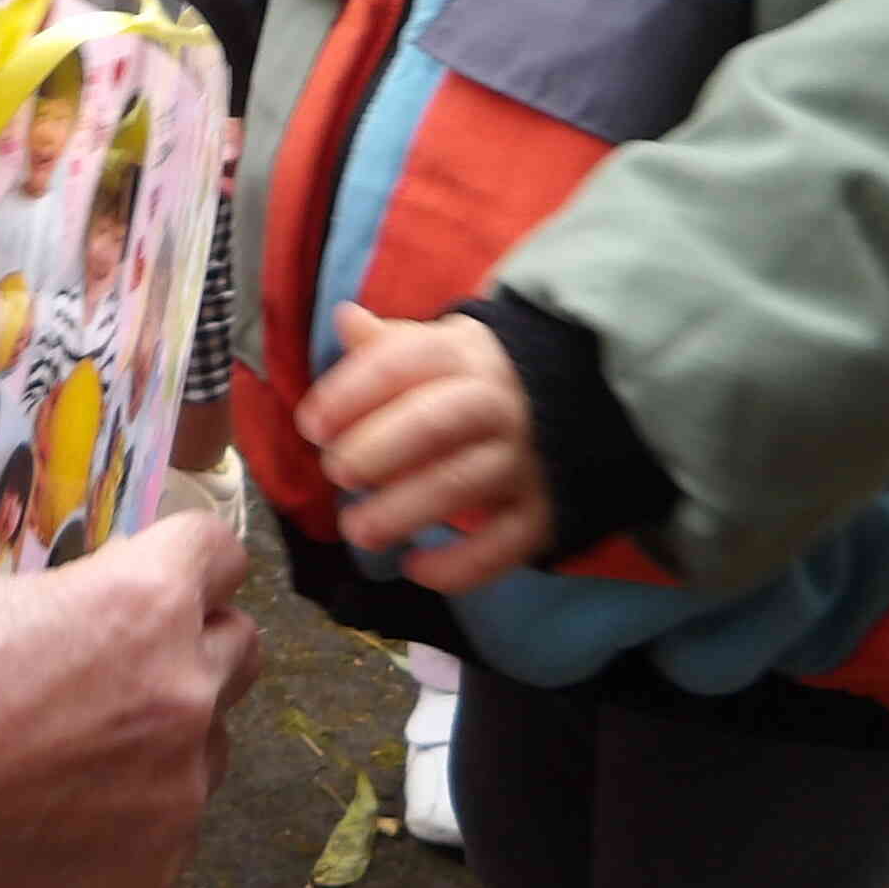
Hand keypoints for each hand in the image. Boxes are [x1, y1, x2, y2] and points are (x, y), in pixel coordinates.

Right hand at [0, 511, 260, 887]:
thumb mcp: (1, 600)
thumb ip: (87, 603)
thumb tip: (116, 621)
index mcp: (148, 603)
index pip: (217, 552)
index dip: (183, 561)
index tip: (158, 577)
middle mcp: (186, 689)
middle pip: (240, 646)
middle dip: (193, 644)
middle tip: (124, 667)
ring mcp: (181, 787)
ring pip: (214, 741)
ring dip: (171, 734)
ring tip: (82, 755)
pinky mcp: (160, 862)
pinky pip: (175, 820)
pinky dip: (136, 813)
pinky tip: (64, 817)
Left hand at [297, 303, 548, 594]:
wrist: (577, 405)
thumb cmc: (478, 381)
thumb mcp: (443, 348)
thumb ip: (391, 344)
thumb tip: (346, 318)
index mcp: (464, 356)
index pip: (404, 363)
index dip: (351, 392)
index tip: (311, 425)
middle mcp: (497, 404)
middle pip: (433, 422)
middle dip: (375, 449)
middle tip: (336, 472)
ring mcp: (524, 460)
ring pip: (461, 484)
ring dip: (401, 511)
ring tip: (356, 529)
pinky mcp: (543, 512)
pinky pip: (502, 545)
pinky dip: (458, 565)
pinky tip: (415, 569)